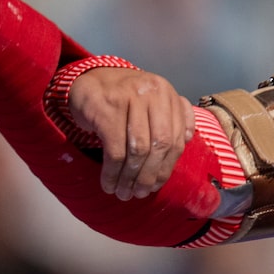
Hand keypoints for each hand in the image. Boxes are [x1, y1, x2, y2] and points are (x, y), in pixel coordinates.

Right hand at [68, 68, 194, 199]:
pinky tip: (109, 184)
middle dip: (150, 175)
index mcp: (167, 93)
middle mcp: (153, 93)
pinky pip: (115, 150)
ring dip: (131, 177)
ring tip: (124, 192)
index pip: (176, 137)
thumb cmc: (123, 98)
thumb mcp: (151, 101)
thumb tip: (186, 141)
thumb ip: (172, 116)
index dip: (167, 166)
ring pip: (138, 149)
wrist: (87, 80)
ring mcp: (130, 99)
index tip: (156, 185)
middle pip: (160, 144)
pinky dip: (112, 172)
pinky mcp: (107, 110)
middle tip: (140, 193)